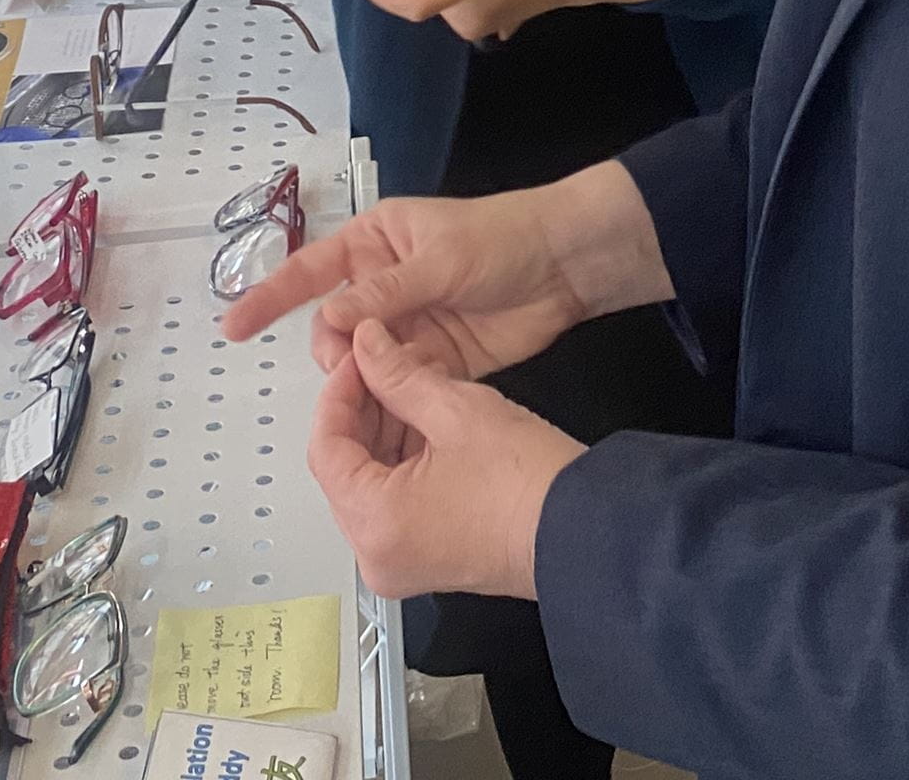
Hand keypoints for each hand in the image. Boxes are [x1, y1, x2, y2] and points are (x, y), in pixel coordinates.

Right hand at [218, 187, 596, 380]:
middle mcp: (383, 287)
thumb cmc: (501, 240)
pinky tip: (399, 406)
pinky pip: (398, 384)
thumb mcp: (440, 259)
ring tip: (379, 386)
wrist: (565, 266)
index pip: (309, 270)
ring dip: (363, 379)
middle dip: (334, 350)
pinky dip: (394, 397)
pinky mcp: (435, 358)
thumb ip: (385, 293)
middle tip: (352, 364)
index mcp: (375, 244)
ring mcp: (407, 325)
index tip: (232, 327)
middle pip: (333, 328)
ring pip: (363, 363)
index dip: (268, 298)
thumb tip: (329, 318)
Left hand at [309, 319, 583, 600]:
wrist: (583, 530)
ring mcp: (399, 562)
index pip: (325, 448)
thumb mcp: (457, 410)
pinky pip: (394, 503)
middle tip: (386, 364)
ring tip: (415, 385)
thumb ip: (398, 374)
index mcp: (374, 523)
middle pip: (344, 468)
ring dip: (386, 432)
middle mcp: (376, 554)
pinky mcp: (424, 560)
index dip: (338, 392)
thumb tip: (366, 346)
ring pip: (369, 484)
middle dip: (364, 410)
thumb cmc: (530, 485)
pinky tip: (429, 421)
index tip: (358, 357)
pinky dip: (404, 461)